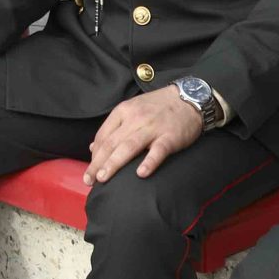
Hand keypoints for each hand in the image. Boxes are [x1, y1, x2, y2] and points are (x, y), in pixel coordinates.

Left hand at [86, 86, 206, 184]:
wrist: (189, 98)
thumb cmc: (158, 107)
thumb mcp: (132, 110)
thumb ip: (113, 128)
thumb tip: (92, 148)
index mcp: (123, 111)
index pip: (103, 136)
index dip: (94, 155)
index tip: (89, 172)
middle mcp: (135, 118)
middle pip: (112, 143)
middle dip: (98, 163)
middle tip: (89, 181)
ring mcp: (153, 127)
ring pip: (129, 147)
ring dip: (114, 163)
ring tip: (103, 178)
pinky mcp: (170, 136)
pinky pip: (158, 150)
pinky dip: (149, 162)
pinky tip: (140, 174)